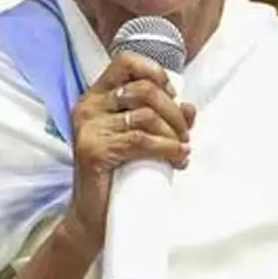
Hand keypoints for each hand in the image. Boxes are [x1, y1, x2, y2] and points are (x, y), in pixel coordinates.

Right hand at [62, 52, 195, 253]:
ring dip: (173, 133)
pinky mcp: (93, 150)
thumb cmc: (120, 173)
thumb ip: (164, 118)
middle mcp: (88, 106)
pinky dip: (167, 148)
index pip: (126, 62)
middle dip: (174, 112)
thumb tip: (190, 107)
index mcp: (97, 97)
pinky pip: (141, 140)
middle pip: (144, 89)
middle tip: (185, 134)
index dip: (155, 72)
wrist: (94, 216)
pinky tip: (177, 158)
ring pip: (146, 116)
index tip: (172, 95)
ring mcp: (88, 127)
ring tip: (181, 150)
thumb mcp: (144, 138)